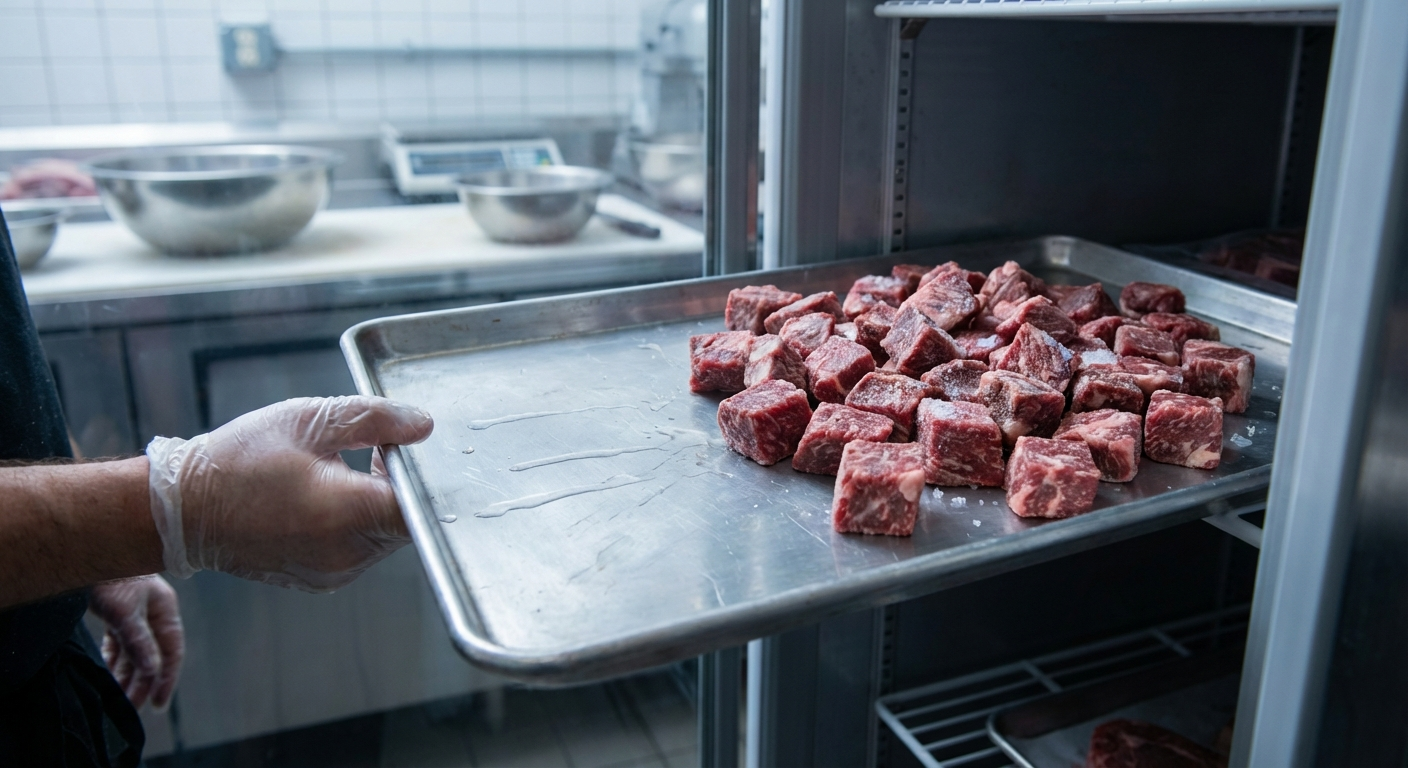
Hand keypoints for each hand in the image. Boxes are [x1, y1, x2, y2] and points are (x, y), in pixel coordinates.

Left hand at [89, 576, 183, 710]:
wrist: (90, 548)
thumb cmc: (112, 576)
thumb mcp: (126, 613)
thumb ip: (141, 643)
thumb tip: (153, 671)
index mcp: (165, 610)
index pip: (171, 651)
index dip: (166, 679)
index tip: (157, 703)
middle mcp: (154, 613)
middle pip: (152, 654)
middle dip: (142, 681)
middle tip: (131, 706)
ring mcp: (137, 611)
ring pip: (135, 650)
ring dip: (127, 672)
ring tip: (118, 695)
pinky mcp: (119, 611)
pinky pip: (121, 642)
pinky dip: (115, 658)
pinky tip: (108, 672)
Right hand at [146, 396, 433, 591]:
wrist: (180, 511)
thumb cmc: (237, 460)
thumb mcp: (308, 420)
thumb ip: (373, 419)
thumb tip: (424, 425)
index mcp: (346, 514)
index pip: (422, 506)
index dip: (429, 475)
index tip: (416, 449)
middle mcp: (347, 554)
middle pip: (409, 520)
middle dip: (403, 482)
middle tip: (377, 448)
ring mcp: (336, 573)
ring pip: (389, 534)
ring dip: (383, 501)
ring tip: (349, 468)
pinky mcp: (325, 579)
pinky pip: (365, 547)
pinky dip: (361, 521)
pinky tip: (333, 494)